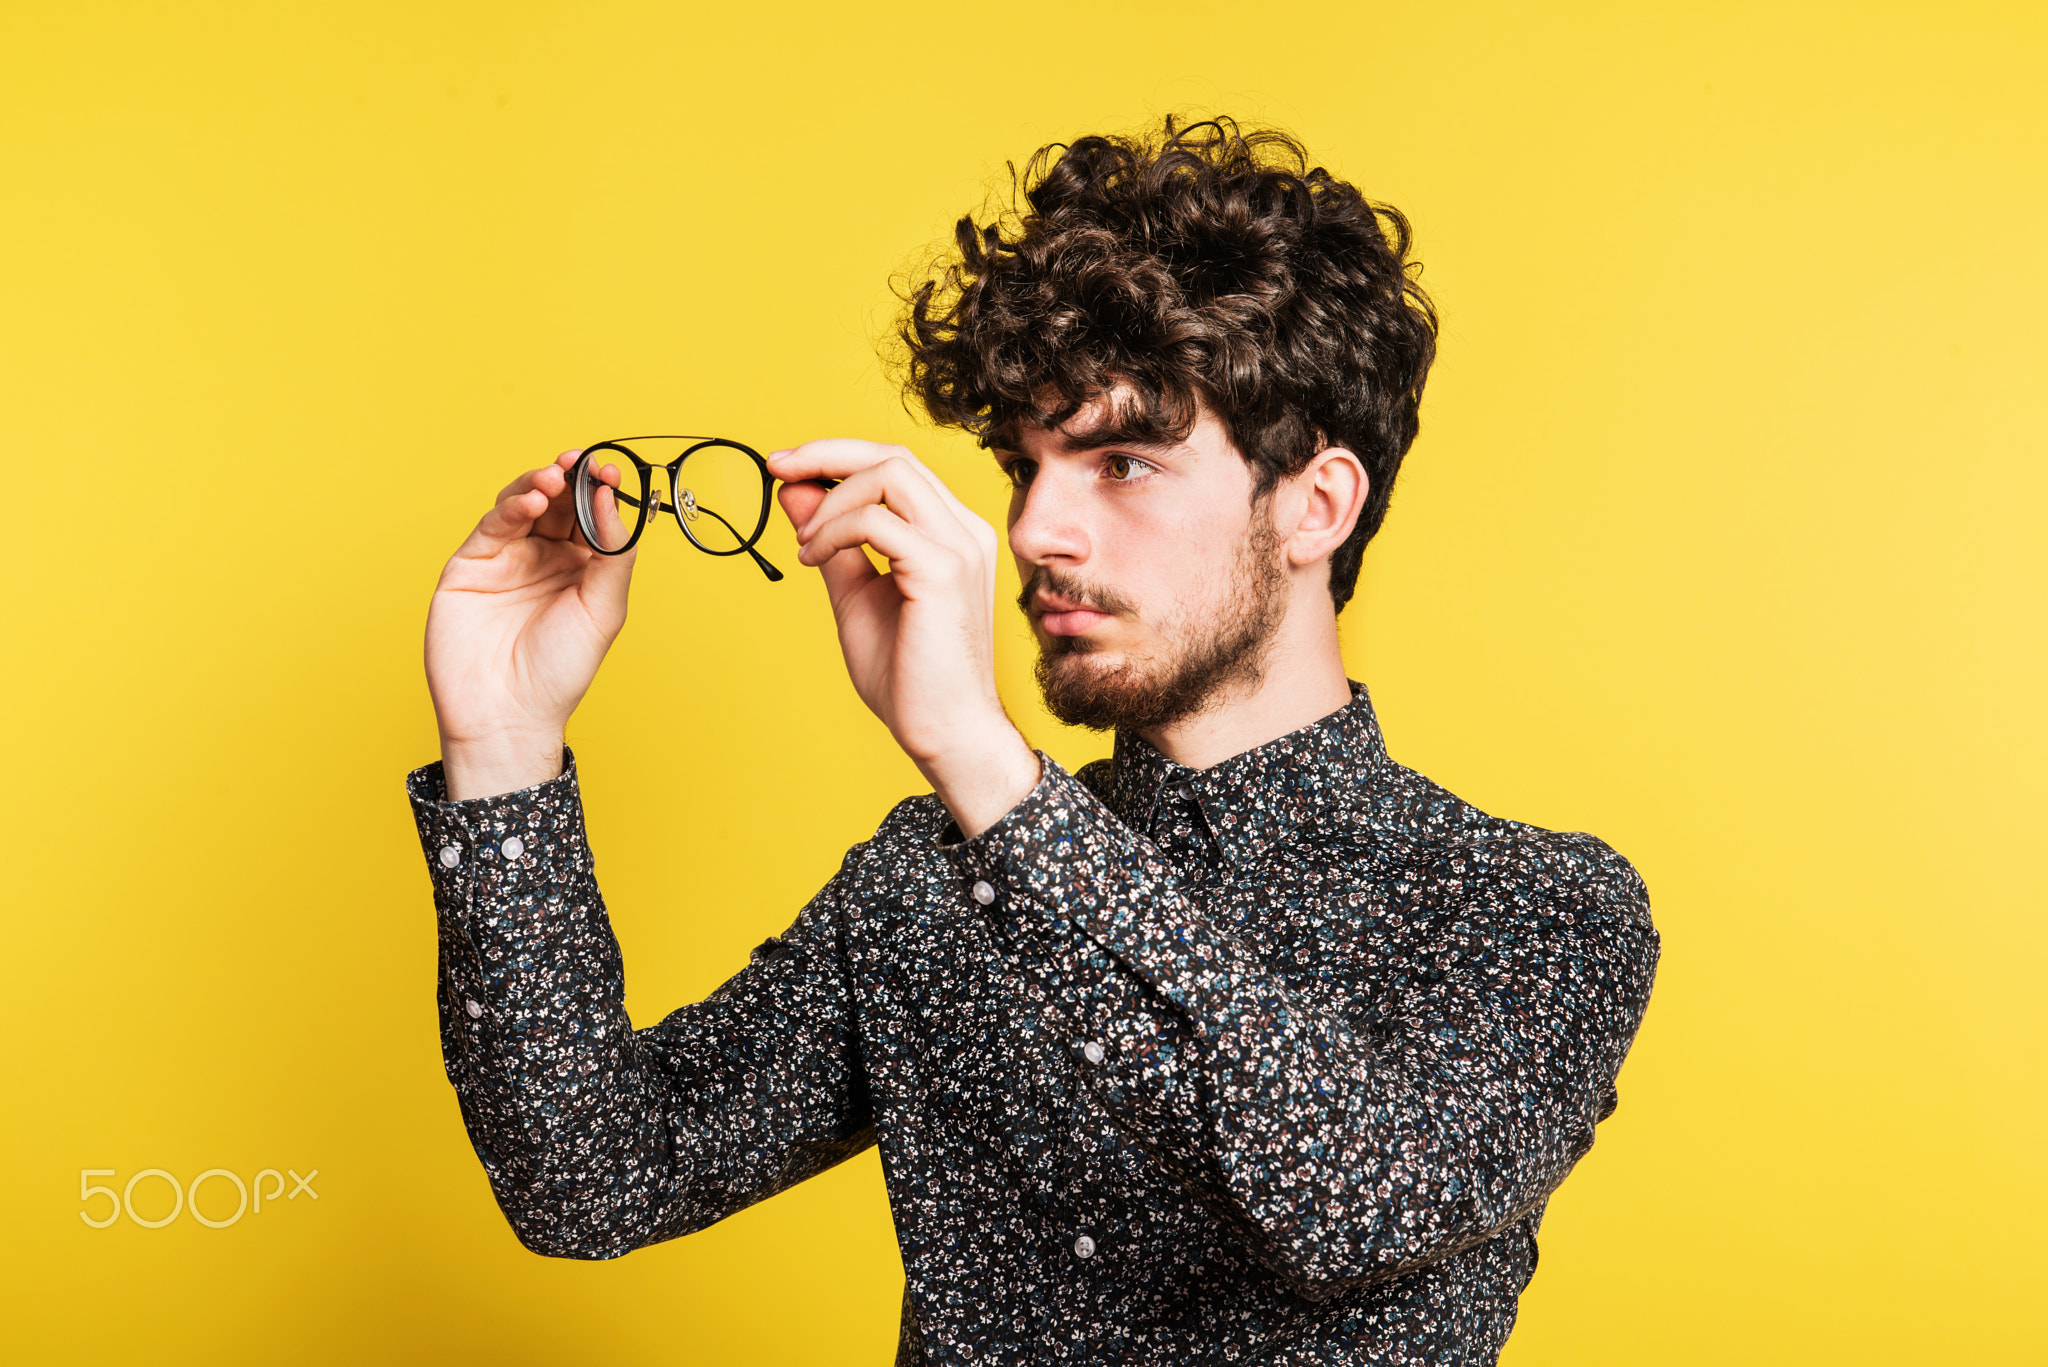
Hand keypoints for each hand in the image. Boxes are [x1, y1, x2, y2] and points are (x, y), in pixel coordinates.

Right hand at [425, 451, 637, 798]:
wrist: (507, 714)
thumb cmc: (560, 672)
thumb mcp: (603, 610)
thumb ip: (613, 552)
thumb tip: (610, 497)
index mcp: (581, 568)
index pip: (590, 515)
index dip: (598, 489)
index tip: (608, 470)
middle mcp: (544, 558)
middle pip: (557, 502)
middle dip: (568, 479)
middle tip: (579, 463)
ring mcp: (506, 559)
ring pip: (523, 506)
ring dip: (539, 486)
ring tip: (554, 478)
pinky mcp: (471, 564)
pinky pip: (493, 526)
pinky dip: (512, 507)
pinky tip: (531, 501)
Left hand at [769, 440, 1039, 836]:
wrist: (944, 732)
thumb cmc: (908, 676)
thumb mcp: (855, 594)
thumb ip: (830, 540)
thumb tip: (797, 490)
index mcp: (951, 533)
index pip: (896, 466)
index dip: (836, 455)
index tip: (784, 466)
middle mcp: (964, 531)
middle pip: (894, 455)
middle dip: (826, 453)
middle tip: (777, 468)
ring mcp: (960, 547)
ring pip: (890, 473)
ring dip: (831, 498)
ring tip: (805, 545)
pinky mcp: (943, 571)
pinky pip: (876, 521)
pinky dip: (833, 532)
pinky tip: (815, 560)